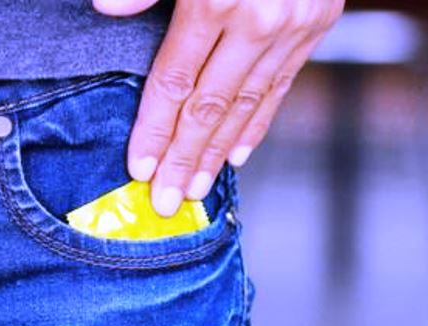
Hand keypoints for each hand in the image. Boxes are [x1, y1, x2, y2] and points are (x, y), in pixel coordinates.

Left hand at [93, 0, 343, 216]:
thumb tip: (108, 10)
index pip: (175, 82)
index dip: (155, 129)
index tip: (139, 168)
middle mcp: (260, 19)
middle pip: (210, 106)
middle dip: (185, 159)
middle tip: (166, 203)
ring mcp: (295, 23)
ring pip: (248, 103)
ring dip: (219, 152)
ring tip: (198, 189)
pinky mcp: (318, 21)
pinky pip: (282, 84)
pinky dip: (259, 121)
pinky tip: (239, 152)